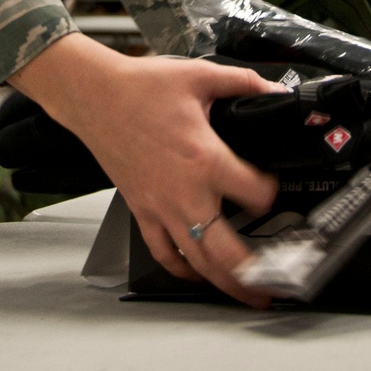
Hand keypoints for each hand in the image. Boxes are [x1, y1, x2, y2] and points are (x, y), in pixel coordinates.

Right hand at [10, 33, 281, 306]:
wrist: (94, 97)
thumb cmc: (138, 88)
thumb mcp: (200, 76)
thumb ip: (243, 83)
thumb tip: (274, 90)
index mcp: (205, 159)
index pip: (256, 193)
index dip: (273, 192)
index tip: (275, 187)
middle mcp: (184, 192)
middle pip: (227, 251)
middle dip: (256, 275)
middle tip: (277, 284)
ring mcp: (161, 207)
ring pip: (197, 261)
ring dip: (225, 283)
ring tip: (246, 294)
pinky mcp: (142, 210)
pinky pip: (162, 252)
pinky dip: (181, 269)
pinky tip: (196, 273)